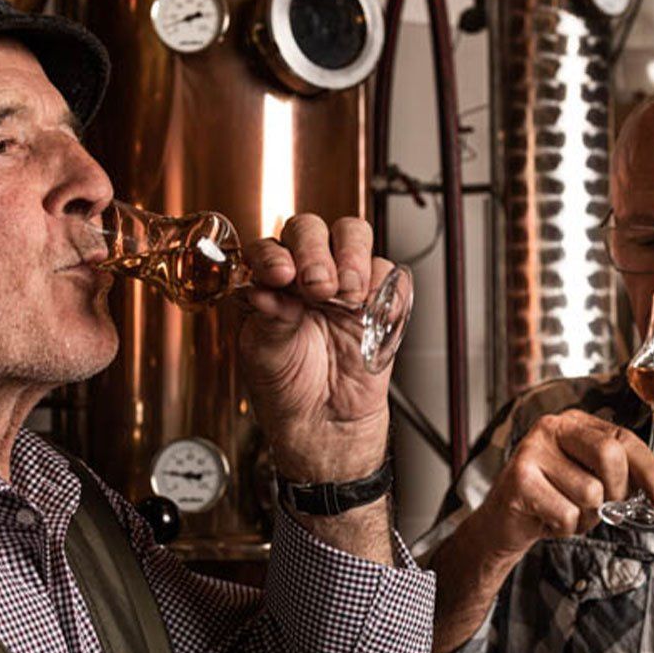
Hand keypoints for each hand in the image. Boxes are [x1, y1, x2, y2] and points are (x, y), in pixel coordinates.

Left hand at [238, 215, 400, 483]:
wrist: (324, 423)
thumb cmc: (287, 386)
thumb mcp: (264, 353)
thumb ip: (267, 317)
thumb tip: (263, 289)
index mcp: (270, 282)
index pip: (269, 247)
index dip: (273, 255)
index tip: (280, 275)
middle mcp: (305, 273)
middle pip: (312, 230)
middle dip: (316, 253)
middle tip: (318, 286)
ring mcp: (343, 283)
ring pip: (354, 236)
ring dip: (352, 258)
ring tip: (347, 297)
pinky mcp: (378, 301)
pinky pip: (390, 275)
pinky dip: (386, 289)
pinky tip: (373, 315)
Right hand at [480, 409, 653, 554]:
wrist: (506, 522)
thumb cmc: (553, 498)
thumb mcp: (600, 484)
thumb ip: (636, 474)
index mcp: (576, 423)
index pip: (624, 438)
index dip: (650, 470)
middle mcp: (552, 428)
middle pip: (609, 454)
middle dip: (618, 491)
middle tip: (607, 508)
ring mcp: (532, 450)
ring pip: (589, 492)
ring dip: (586, 516)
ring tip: (567, 511)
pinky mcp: (518, 478)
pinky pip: (566, 513)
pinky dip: (565, 527)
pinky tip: (549, 518)